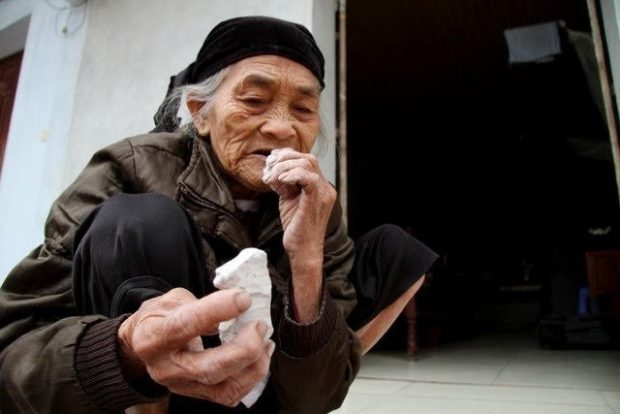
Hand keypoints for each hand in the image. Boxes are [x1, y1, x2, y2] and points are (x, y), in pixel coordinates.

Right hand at [117, 288, 274, 406]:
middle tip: (260, 326)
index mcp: (153, 338)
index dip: (217, 311)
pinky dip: (251, 377)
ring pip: (224, 388)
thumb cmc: (160, 318)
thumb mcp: (171, 300)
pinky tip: (260, 357)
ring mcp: (182, 386)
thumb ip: (199, 304)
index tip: (243, 299)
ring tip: (266, 341)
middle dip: (244, 349)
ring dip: (254, 366)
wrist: (141, 345)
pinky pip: (230, 395)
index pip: (185, 325)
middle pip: (209, 369)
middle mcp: (165, 368)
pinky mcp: (197, 395)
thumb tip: (232, 309)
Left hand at [263, 148, 335, 256]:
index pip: (306, 160)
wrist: (303, 251)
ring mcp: (323, 193)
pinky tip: (280, 180)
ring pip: (307, 164)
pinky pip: (309, 178)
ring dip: (283, 167)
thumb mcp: (288, 200)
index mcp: (320, 187)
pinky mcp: (316, 200)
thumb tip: (271, 170)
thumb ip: (284, 184)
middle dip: (284, 159)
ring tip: (271, 178)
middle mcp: (325, 188)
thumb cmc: (296, 229)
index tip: (270, 163)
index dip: (287, 157)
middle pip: (308, 158)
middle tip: (268, 169)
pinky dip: (292, 174)